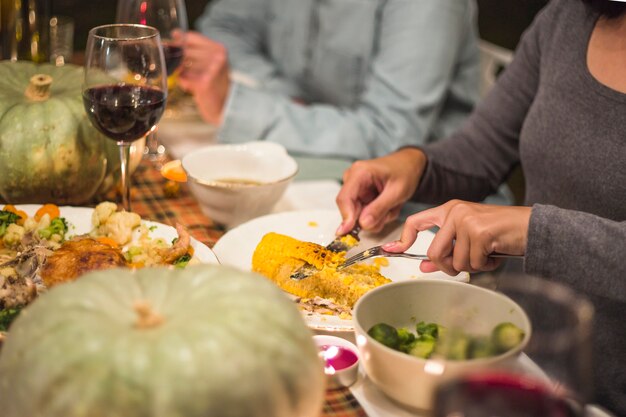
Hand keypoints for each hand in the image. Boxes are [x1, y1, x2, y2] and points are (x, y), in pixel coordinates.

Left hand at [178, 31, 230, 124]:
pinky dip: (183, 82)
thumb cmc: (216, 83)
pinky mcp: (203, 83)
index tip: (175, 48)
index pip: (190, 37)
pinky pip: (182, 77)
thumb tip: (175, 34)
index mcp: (219, 49)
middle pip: (184, 51)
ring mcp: (210, 70)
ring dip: (182, 73)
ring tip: (192, 80)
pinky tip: (191, 87)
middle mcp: (217, 57)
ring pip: (181, 65)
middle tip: (188, 72)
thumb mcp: (211, 61)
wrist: (226, 105)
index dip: (178, 42)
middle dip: (179, 61)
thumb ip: (195, 48)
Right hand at [335, 147, 426, 233]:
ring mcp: (355, 189)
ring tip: (391, 207)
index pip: (344, 199)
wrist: (409, 165)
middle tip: (388, 214)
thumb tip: (363, 224)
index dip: (345, 217)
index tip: (348, 232)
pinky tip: (388, 207)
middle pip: (350, 209)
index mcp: (359, 172)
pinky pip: (363, 214)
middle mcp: (352, 179)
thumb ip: (379, 208)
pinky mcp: (359, 196)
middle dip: (370, 218)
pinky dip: (377, 215)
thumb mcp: (397, 192)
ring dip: (377, 217)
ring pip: (358, 215)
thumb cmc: (405, 172)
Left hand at [383, 200, 530, 274]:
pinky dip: (485, 265)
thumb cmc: (500, 235)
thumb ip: (446, 250)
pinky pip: (472, 263)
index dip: (402, 238)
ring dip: (471, 266)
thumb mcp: (468, 241)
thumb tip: (424, 266)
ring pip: (453, 261)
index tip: (391, 250)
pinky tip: (495, 255)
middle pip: (433, 252)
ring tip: (486, 256)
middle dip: (448, 267)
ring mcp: (466, 220)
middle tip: (466, 266)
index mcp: (449, 210)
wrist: (532, 227)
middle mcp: (455, 211)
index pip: (416, 221)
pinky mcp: (479, 232)